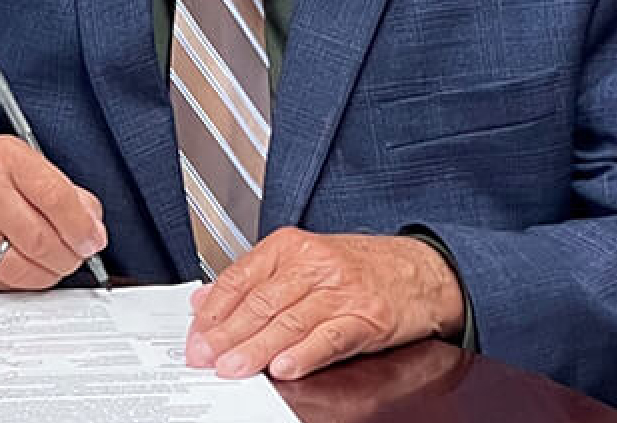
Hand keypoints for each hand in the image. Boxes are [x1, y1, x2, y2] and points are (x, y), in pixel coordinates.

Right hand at [0, 136, 106, 289]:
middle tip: (78, 254)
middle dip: (70, 255)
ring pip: (24, 267)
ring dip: (51, 272)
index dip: (82, 226)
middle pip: (41, 237)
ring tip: (55, 262)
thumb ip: (69, 195)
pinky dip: (28, 282)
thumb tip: (92, 231)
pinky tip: (31, 268)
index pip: (55, 196)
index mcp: (6, 157)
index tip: (93, 239)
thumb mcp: (30, 171)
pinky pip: (7, 283)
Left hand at [187, 229, 464, 380]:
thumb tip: (204, 301)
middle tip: (204, 357)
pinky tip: (284, 367)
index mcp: (289, 247)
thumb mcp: (301, 260)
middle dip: (227, 335)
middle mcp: (313, 265)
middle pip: (260, 303)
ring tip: (233, 367)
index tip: (195, 336)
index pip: (240, 280)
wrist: (421, 270)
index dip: (213, 312)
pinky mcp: (368, 317)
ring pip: (289, 321)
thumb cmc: (358, 267)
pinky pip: (330, 337)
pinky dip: (305, 353)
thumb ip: (252, 279)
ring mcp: (341, 291)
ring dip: (256, 348)